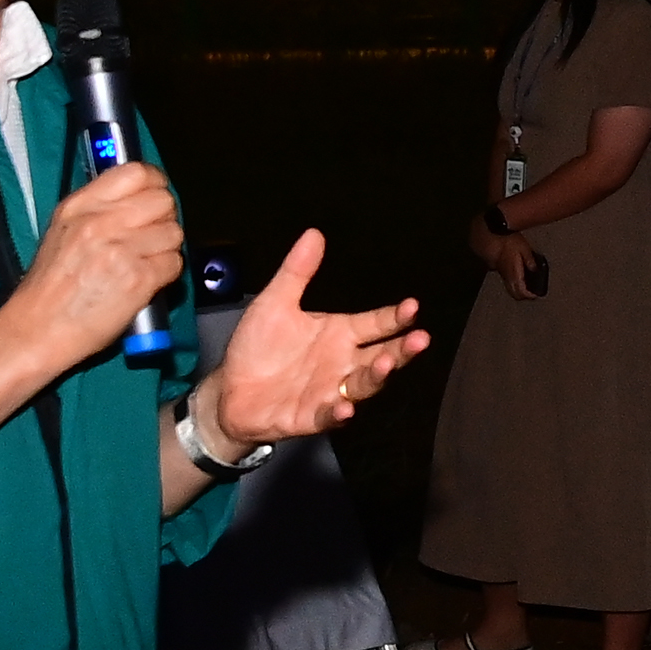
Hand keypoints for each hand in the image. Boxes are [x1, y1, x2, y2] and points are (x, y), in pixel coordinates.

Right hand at [14, 159, 190, 376]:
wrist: (37, 328)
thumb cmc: (50, 286)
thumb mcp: (64, 231)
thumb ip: (99, 210)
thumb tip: (140, 198)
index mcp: (81, 205)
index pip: (136, 172)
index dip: (155, 184)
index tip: (154, 199)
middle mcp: (101, 222)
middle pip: (163, 201)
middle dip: (163, 219)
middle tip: (151, 237)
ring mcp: (121, 250)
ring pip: (173, 232)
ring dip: (166, 248)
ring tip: (146, 262)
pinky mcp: (138, 279)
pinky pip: (174, 263)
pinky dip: (166, 273)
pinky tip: (147, 281)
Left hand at [194, 230, 426, 447]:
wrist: (229, 390)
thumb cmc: (258, 348)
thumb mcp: (274, 304)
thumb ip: (297, 273)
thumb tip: (314, 233)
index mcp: (340, 334)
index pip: (376, 324)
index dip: (395, 316)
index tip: (413, 306)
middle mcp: (343, 363)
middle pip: (382, 356)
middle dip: (402, 350)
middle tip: (420, 339)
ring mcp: (330, 391)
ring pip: (363, 385)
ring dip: (376, 377)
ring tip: (386, 364)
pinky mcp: (311, 416)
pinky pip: (329, 416)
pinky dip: (338, 412)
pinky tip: (344, 407)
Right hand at [477, 220, 539, 298]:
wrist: (490, 231)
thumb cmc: (508, 238)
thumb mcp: (524, 248)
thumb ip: (529, 261)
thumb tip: (535, 269)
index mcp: (514, 273)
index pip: (522, 292)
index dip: (530, 296)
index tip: (536, 295)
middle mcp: (505, 276)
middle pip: (514, 293)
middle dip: (523, 296)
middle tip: (532, 293)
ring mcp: (499, 271)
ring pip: (508, 287)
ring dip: (516, 289)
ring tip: (525, 286)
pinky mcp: (494, 265)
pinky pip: (504, 279)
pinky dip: (511, 281)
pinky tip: (516, 274)